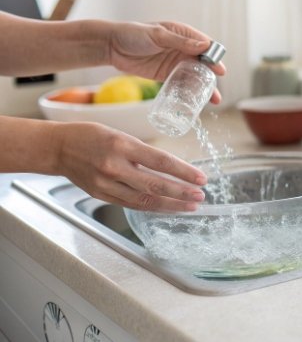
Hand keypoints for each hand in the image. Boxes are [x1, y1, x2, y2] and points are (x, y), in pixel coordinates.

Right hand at [53, 122, 207, 211]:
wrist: (58, 148)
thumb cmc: (92, 136)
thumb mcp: (121, 135)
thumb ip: (143, 153)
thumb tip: (173, 168)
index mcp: (122, 145)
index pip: (161, 162)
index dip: (184, 172)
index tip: (201, 178)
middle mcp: (114, 166)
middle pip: (155, 185)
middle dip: (181, 193)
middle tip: (200, 196)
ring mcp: (106, 184)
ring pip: (144, 200)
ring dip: (171, 205)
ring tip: (190, 206)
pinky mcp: (101, 195)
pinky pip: (132, 205)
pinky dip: (152, 208)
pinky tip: (168, 207)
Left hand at [108, 21, 225, 102]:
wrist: (111, 45)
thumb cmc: (134, 34)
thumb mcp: (158, 35)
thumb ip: (180, 41)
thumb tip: (205, 46)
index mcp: (183, 34)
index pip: (205, 46)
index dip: (214, 59)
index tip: (220, 71)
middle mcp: (182, 48)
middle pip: (202, 64)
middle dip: (211, 78)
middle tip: (216, 93)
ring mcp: (174, 62)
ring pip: (194, 76)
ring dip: (202, 88)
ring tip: (211, 101)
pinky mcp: (165, 74)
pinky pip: (180, 83)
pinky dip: (188, 91)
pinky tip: (194, 101)